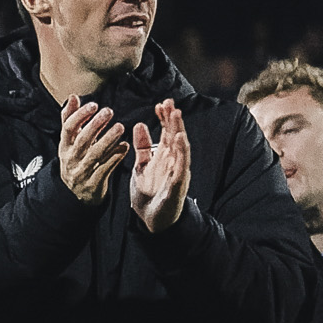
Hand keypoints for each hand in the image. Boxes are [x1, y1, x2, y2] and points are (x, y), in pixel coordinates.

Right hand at [55, 101, 132, 205]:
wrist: (75, 192)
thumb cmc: (76, 160)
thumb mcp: (69, 141)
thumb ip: (71, 119)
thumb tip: (73, 97)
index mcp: (65, 146)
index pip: (68, 129)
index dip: (80, 116)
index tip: (93, 105)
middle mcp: (71, 158)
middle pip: (82, 140)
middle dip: (95, 125)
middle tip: (109, 111)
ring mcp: (82, 171)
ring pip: (95, 154)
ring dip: (108, 140)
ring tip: (120, 127)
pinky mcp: (94, 182)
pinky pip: (106, 168)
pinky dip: (116, 157)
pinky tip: (125, 146)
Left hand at [129, 100, 193, 231]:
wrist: (153, 219)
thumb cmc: (150, 192)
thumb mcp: (141, 166)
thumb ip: (143, 147)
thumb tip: (140, 125)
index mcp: (164, 157)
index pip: (167, 133)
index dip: (165, 118)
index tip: (160, 104)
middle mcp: (173, 162)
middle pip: (175, 137)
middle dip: (173, 120)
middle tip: (169, 103)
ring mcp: (177, 172)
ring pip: (181, 148)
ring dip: (179, 131)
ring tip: (176, 116)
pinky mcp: (178, 184)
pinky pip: (181, 166)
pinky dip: (182, 153)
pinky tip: (180, 140)